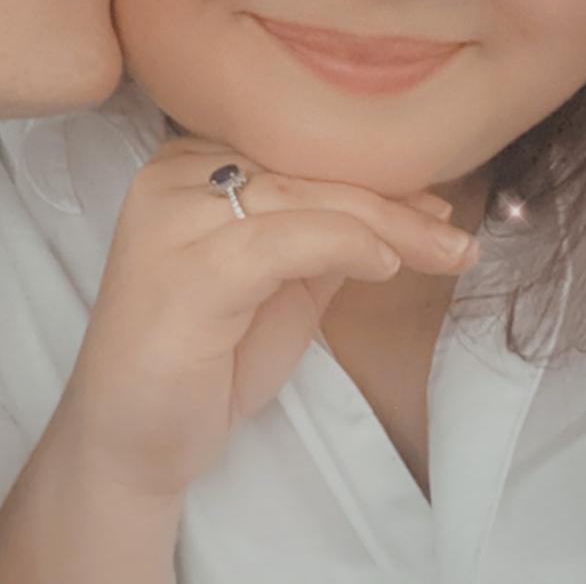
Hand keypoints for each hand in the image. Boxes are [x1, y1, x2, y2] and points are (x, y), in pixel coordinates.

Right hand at [51, 135, 478, 502]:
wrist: (129, 438)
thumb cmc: (201, 360)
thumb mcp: (275, 285)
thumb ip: (320, 236)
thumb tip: (407, 205)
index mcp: (183, 166)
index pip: (288, 147)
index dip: (366, 168)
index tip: (431, 201)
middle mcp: (169, 178)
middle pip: (299, 168)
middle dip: (389, 199)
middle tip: (456, 233)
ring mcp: (170, 220)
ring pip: (299, 198)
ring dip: (385, 225)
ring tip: (448, 252)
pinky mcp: (184, 270)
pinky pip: (281, 240)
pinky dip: (344, 245)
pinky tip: (389, 264)